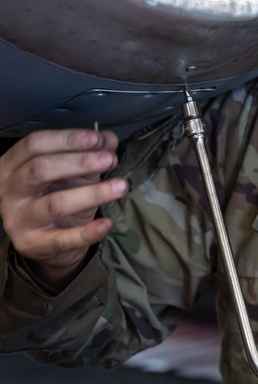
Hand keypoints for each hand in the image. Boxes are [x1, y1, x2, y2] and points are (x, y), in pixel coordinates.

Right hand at [0, 128, 126, 289]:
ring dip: (92, 193)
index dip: (67, 139)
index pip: (34, 144)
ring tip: (121, 186)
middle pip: (40, 170)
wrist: (49, 241)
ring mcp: (17, 219)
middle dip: (80, 162)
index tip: (98, 139)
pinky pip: (62, 239)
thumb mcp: (73, 172)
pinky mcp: (32, 244)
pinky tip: (107, 224)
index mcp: (12, 165)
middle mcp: (8, 191)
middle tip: (110, 160)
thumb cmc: (57, 194)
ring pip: (55, 204)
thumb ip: (89, 153)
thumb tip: (109, 140)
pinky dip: (87, 232)